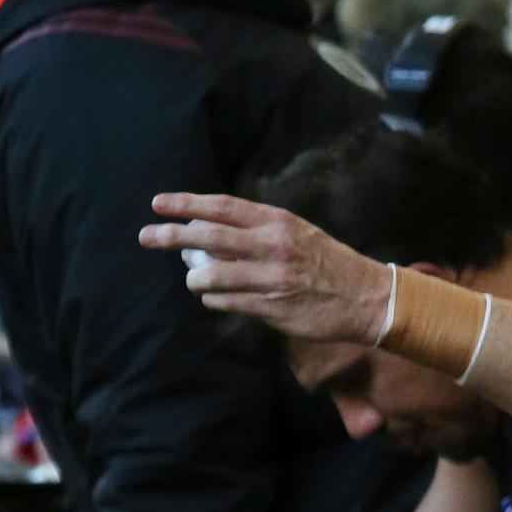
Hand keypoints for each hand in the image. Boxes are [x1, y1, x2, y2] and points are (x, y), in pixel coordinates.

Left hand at [138, 192, 389, 342]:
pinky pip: (226, 302)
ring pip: (211, 275)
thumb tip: (207, 237)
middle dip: (171, 235)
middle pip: (208, 236)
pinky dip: (214, 299)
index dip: (187, 204)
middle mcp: (273, 245)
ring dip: (195, 278)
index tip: (159, 203)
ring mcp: (272, 277)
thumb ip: (256, 232)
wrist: (366, 298)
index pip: (223, 207)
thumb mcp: (297, 234)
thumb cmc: (327, 263)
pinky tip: (218, 297)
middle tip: (146, 236)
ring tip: (196, 280)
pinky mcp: (272, 307)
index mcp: (278, 222)